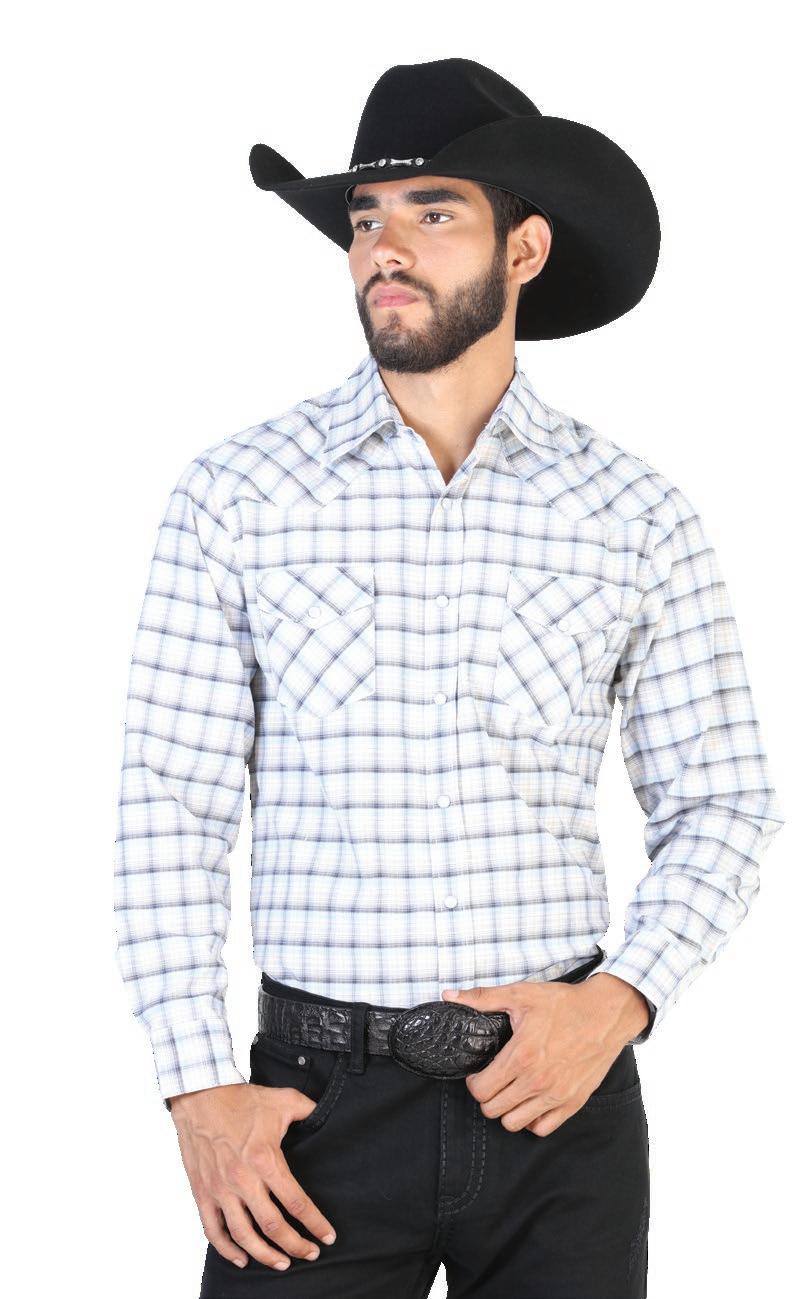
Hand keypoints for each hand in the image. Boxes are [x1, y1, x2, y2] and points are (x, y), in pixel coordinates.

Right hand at [168, 1082, 337, 1271]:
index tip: (327, 1236)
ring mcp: (221, 1189)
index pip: (296, 1202)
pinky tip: (241, 1259)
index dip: (315, 1223)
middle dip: (295, 1245)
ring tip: (282, 1263)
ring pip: (244, 1235)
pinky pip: (214, 1231)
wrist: (200, 1096)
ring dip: (264, 1254)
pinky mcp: (203, 1193)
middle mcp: (243, 1179)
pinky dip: (227, 1250)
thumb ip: (308, 1109)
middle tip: (310, 1254)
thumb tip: (328, 1113)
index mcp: (265, 1160)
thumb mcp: (282, 1099)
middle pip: (273, 1226)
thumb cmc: (240, 1099)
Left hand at [441, 973, 648, 1137]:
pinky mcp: (572, 1103)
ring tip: (510, 1091)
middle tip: (492, 1080)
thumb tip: (449, 995)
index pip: (481, 1090)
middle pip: (493, 1110)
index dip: (473, 1082)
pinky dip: (532, 1119)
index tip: (478, 1073)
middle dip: (487, 1096)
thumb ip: (482, 998)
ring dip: (507, 1110)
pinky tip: (531, 1100)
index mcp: (521, 1056)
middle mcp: (537, 1081)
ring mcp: (556, 1095)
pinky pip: (542, 1128)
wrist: (606, 1013)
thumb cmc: (564, 1004)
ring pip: (514, 1124)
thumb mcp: (521, 994)